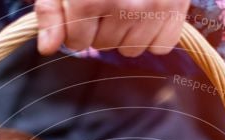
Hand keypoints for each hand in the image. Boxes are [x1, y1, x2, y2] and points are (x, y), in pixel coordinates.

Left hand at [35, 0, 189, 57]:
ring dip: (125, 33)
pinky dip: (152, 35)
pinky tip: (146, 14)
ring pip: (131, 50)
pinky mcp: (176, 8)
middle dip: (99, 27)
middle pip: (104, 46)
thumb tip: (48, 47)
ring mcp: (154, 8)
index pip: (78, 42)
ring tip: (126, 4)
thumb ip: (51, 10)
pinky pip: (160, 47)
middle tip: (106, 0)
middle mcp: (125, 5)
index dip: (75, 26)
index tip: (81, 7)